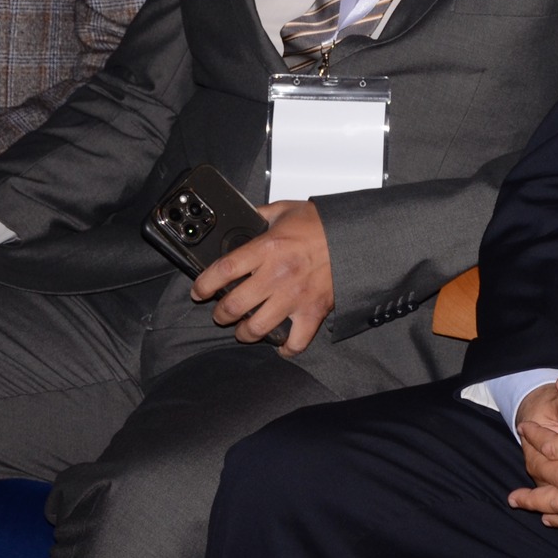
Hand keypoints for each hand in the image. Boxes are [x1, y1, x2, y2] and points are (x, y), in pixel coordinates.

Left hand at [190, 200, 333, 356]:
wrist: (357, 235)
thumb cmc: (322, 223)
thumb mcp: (284, 210)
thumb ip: (258, 216)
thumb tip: (240, 217)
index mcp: (267, 248)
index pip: (223, 271)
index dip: (204, 285)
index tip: (200, 291)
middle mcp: (277, 275)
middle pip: (233, 306)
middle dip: (221, 313)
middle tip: (222, 312)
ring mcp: (295, 296)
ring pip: (256, 328)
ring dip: (244, 332)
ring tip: (243, 329)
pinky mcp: (313, 310)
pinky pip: (296, 341)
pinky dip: (287, 348)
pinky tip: (281, 344)